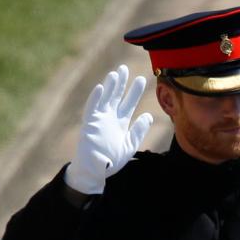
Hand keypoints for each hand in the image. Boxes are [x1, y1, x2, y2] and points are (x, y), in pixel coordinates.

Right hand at [64, 65, 153, 194]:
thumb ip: (138, 131)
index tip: (142, 79)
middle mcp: (110, 118)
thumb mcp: (129, 146)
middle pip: (116, 97)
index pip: (129, 104)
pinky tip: (100, 88)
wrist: (96, 171)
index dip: (135, 92)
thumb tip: (149, 117)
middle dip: (121, 84)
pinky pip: (91, 109)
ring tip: (115, 74)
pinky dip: (95, 99)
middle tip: (125, 69)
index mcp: (120, 123)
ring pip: (104, 99)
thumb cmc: (112, 161)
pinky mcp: (89, 125)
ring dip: (109, 87)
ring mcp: (99, 120)